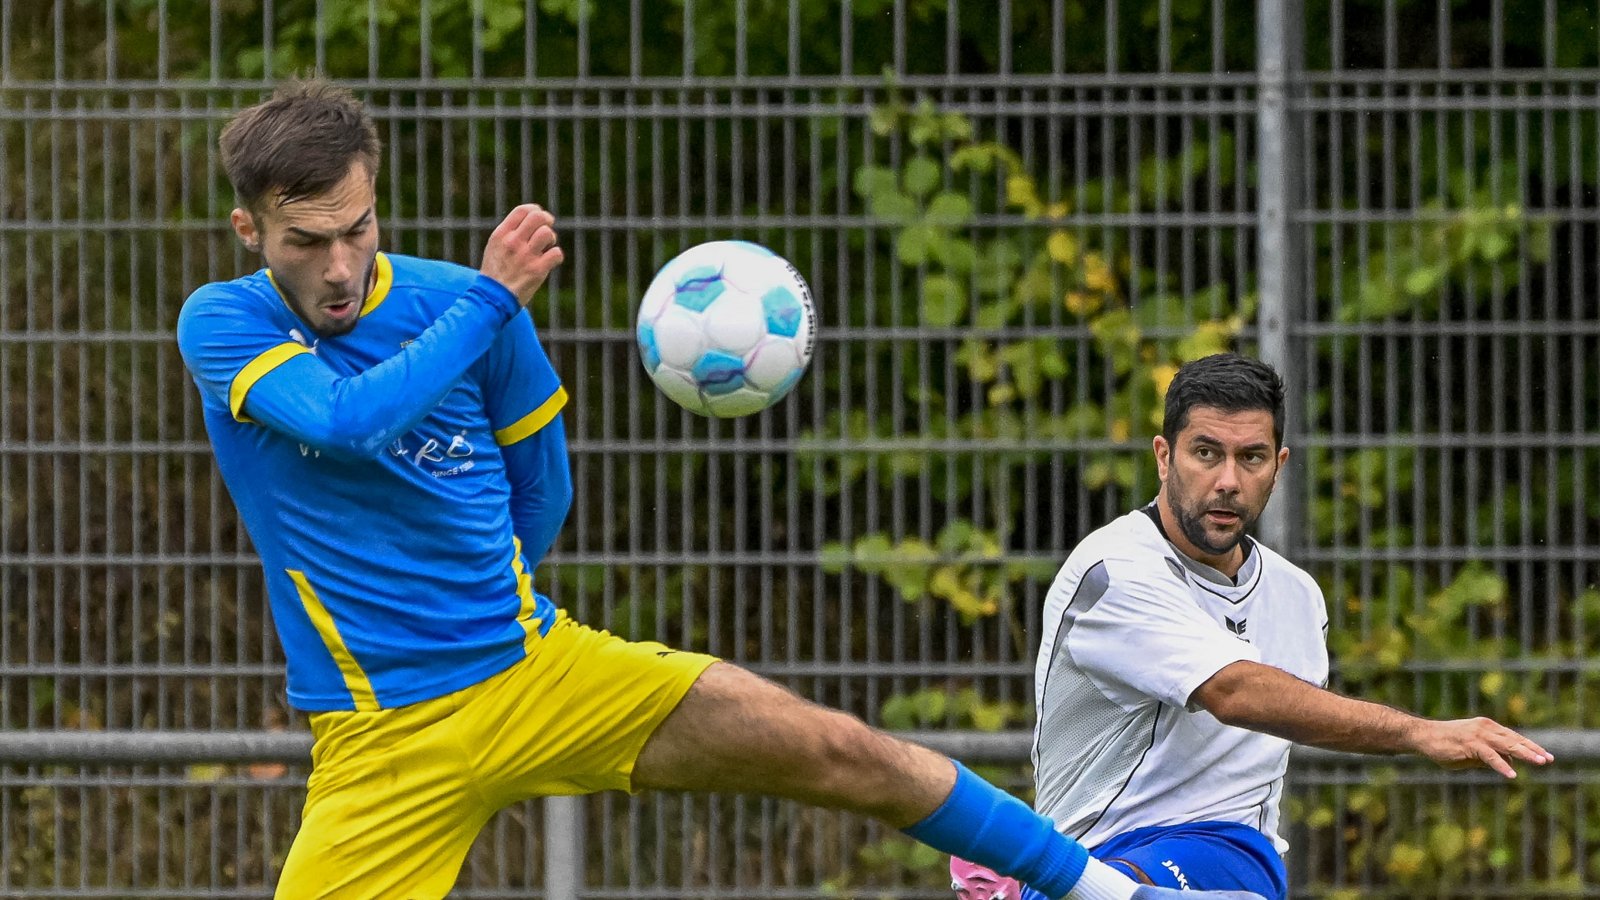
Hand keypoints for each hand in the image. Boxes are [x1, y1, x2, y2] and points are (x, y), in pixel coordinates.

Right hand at [480, 203, 563, 306]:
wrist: (492, 298)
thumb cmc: (496, 272)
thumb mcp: (495, 247)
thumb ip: (510, 232)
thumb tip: (530, 218)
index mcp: (501, 234)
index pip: (522, 211)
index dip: (535, 210)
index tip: (538, 218)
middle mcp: (513, 242)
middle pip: (538, 217)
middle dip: (547, 220)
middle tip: (547, 229)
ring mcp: (525, 256)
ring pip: (547, 233)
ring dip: (551, 239)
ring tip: (546, 247)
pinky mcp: (537, 270)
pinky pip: (556, 253)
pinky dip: (556, 256)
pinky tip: (549, 262)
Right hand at [1408, 716, 1553, 777]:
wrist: (1423, 736)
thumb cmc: (1444, 745)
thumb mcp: (1471, 752)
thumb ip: (1489, 756)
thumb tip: (1508, 763)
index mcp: (1487, 727)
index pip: (1513, 737)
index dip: (1530, 746)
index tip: (1545, 755)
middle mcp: (1485, 728)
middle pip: (1515, 739)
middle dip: (1533, 750)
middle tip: (1549, 759)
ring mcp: (1478, 735)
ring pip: (1507, 745)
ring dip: (1525, 754)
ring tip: (1540, 762)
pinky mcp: (1470, 744)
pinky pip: (1490, 756)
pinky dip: (1501, 765)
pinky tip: (1511, 774)